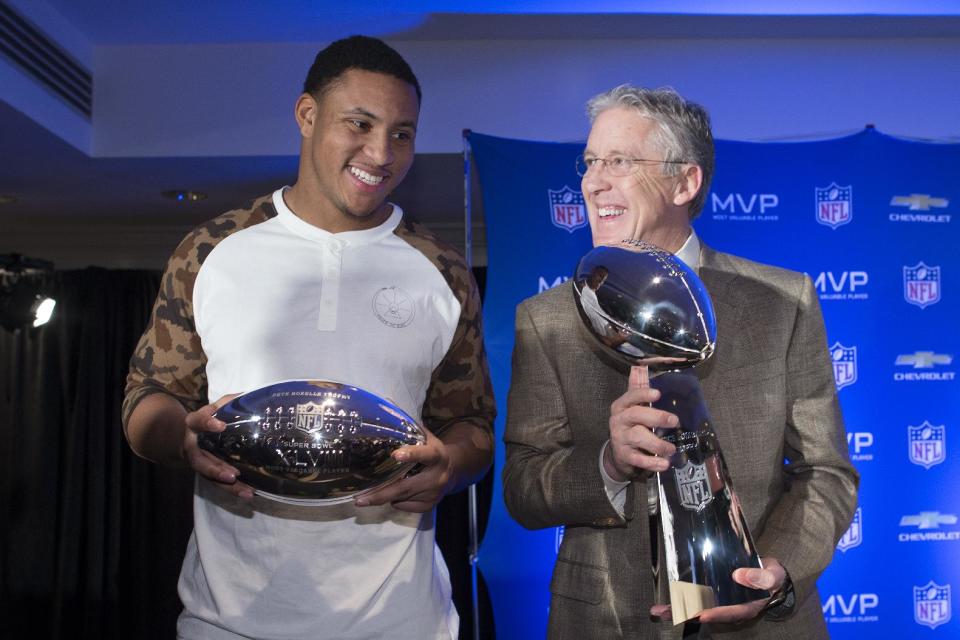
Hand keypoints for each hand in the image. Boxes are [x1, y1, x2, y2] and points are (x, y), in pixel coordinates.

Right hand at [182, 394, 253, 498]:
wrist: (181, 437)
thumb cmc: (203, 419)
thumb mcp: (212, 408)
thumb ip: (227, 402)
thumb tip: (247, 395)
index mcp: (193, 425)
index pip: (197, 422)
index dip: (207, 423)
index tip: (220, 425)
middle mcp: (192, 447)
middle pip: (201, 461)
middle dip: (216, 469)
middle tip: (233, 475)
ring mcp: (199, 462)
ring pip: (211, 477)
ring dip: (228, 486)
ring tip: (247, 492)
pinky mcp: (207, 472)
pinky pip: (218, 483)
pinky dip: (232, 489)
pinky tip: (248, 493)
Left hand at [354, 428, 453, 512]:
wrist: (454, 470)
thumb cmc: (432, 450)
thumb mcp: (426, 437)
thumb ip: (409, 428)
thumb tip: (386, 408)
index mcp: (437, 455)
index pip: (426, 455)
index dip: (412, 455)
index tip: (395, 455)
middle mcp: (437, 476)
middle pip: (407, 487)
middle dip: (382, 493)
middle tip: (360, 499)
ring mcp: (434, 493)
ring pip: (403, 498)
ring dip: (386, 496)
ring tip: (370, 496)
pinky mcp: (430, 505)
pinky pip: (406, 507)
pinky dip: (396, 502)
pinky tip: (395, 494)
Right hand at [605, 366, 678, 480]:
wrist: (618, 452)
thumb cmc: (630, 424)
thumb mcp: (633, 406)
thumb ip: (638, 389)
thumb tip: (640, 367)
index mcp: (621, 406)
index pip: (630, 396)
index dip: (643, 394)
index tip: (657, 394)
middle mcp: (618, 421)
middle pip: (636, 415)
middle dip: (656, 417)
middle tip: (675, 421)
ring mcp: (620, 438)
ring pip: (638, 437)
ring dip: (657, 443)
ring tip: (672, 448)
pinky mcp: (624, 455)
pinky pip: (638, 459)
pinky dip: (652, 462)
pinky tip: (664, 463)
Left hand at [649, 557, 786, 623]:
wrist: (769, 574)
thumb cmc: (772, 576)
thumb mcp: (772, 575)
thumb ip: (761, 577)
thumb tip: (739, 575)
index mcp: (746, 607)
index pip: (730, 612)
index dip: (716, 614)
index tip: (702, 614)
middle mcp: (730, 606)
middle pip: (708, 613)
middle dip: (687, 614)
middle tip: (667, 613)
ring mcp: (721, 600)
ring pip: (698, 607)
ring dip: (678, 608)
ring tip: (659, 610)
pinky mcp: (714, 591)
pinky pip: (697, 596)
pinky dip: (682, 597)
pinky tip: (667, 598)